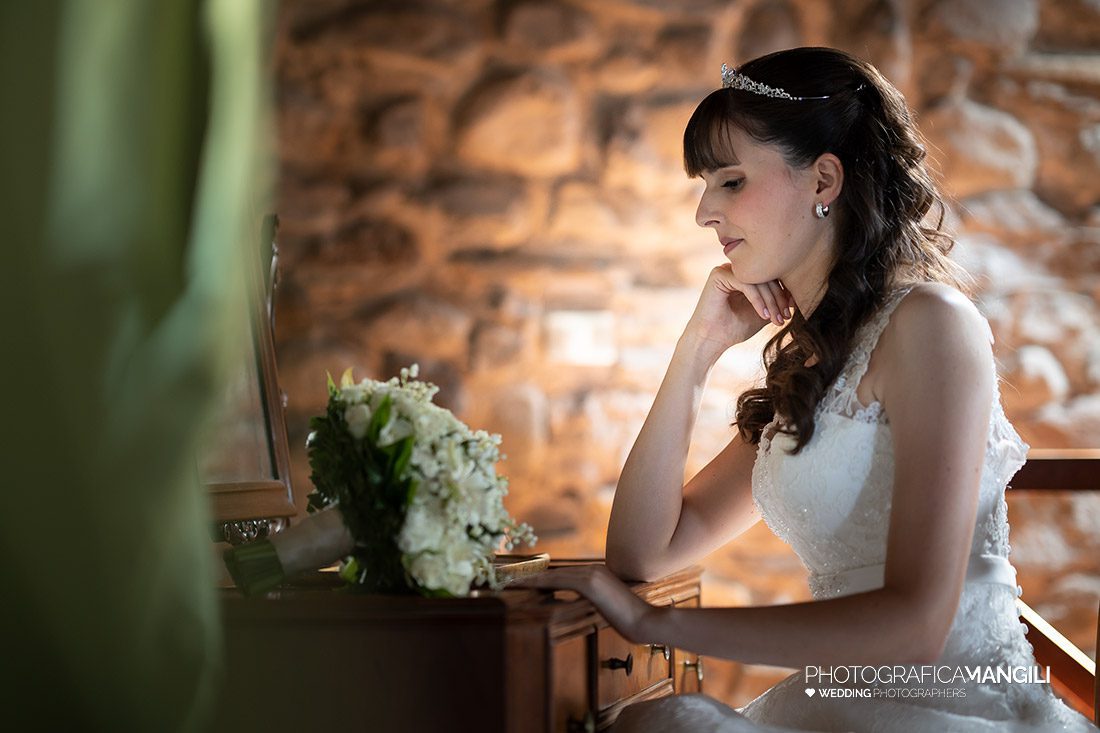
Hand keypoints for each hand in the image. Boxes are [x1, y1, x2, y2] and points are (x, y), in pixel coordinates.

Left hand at [509, 565, 655, 643]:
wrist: (646, 622)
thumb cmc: (630, 620)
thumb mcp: (608, 608)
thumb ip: (593, 602)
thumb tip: (580, 606)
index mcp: (596, 574)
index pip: (562, 573)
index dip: (541, 576)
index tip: (522, 579)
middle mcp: (592, 569)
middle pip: (553, 570)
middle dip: (529, 574)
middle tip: (506, 576)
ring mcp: (590, 574)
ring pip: (551, 574)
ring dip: (528, 577)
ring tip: (507, 579)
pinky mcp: (589, 583)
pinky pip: (556, 580)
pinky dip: (537, 582)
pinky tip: (522, 584)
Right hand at [683, 265, 794, 354]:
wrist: (711, 341)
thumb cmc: (734, 329)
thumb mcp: (763, 314)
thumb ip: (776, 304)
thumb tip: (795, 297)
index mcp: (744, 276)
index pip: (770, 278)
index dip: (783, 294)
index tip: (790, 313)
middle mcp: (735, 269)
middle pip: (765, 277)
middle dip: (778, 299)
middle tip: (785, 317)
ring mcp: (726, 270)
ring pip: (757, 280)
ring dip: (770, 301)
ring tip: (775, 319)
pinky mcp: (719, 275)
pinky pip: (746, 284)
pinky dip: (757, 300)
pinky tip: (763, 315)